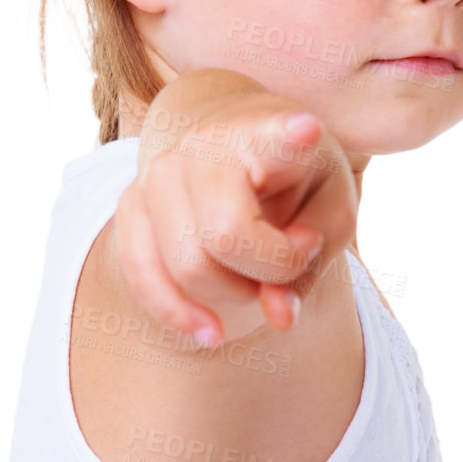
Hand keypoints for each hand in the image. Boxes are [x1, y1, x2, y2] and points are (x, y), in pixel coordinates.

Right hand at [112, 91, 358, 348]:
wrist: (237, 150)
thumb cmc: (296, 182)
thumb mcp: (331, 213)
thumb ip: (312, 264)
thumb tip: (279, 317)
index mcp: (269, 134)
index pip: (274, 136)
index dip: (287, 136)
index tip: (306, 130)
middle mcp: (205, 143)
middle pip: (227, 236)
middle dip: (268, 270)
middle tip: (290, 257)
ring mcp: (159, 170)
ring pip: (187, 267)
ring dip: (231, 292)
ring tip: (257, 273)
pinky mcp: (131, 202)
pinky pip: (143, 275)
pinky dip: (179, 314)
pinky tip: (212, 332)